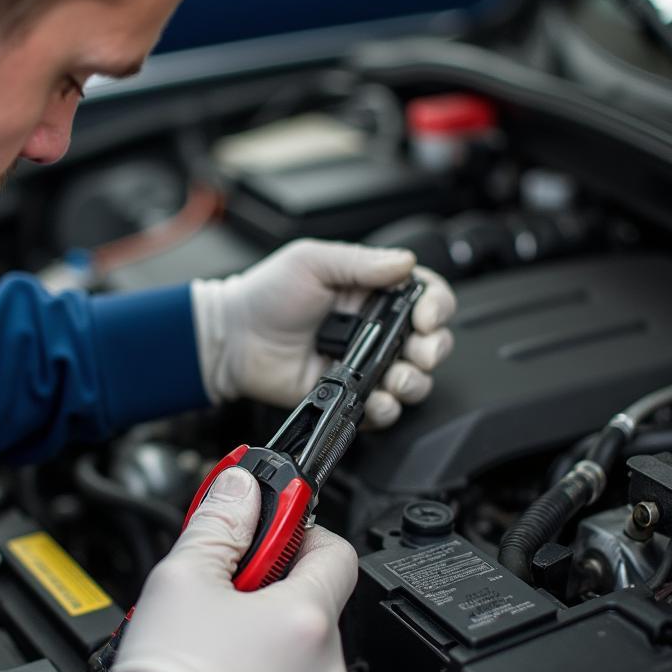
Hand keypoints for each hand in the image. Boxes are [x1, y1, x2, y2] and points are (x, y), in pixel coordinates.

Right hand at [105, 467, 357, 671]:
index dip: (300, 530)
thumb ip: (218, 523)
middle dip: (269, 591)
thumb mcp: (181, 579)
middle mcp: (326, 665)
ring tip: (211, 649)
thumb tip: (239, 487)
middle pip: (311, 604)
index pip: (335, 548)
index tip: (270, 527)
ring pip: (300, 656)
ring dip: (266, 642)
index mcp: (306, 615)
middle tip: (221, 594)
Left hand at [191, 238, 455, 422]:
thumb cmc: (266, 295)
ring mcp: (366, 364)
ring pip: (414, 379)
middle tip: (418, 351)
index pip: (427, 296)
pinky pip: (383, 409)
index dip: (437, 306)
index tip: (426, 316)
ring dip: (414, 382)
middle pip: (432, 341)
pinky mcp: (350, 395)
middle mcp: (377, 328)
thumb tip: (404, 262)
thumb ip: (359, 262)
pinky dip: (387, 409)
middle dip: (433, 349)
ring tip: (396, 379)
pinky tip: (376, 401)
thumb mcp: (312, 262)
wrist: (233, 338)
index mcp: (373, 290)